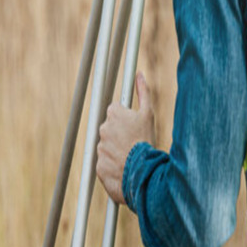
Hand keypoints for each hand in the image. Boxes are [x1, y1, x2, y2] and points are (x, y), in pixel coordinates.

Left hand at [97, 72, 155, 205]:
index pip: (116, 112)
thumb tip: (139, 74)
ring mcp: (99, 147)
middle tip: (133, 142)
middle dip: (120, 134)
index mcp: (113, 113)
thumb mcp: (148, 113)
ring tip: (130, 156)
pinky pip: (106, 163)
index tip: (133, 126)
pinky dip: (114, 165)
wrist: (142, 171)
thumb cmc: (146, 140)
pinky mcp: (98, 165)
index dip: (126, 119)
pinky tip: (125, 166)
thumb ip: (142, 92)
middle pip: (111, 129)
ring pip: (108, 146)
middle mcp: (103, 128)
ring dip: (117, 150)